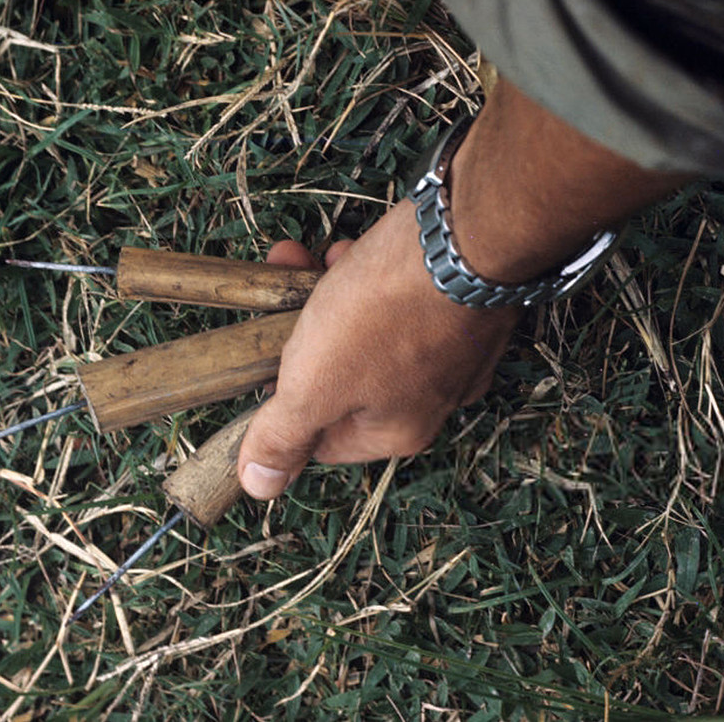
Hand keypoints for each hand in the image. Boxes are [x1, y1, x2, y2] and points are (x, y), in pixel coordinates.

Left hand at [235, 201, 520, 499]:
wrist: (464, 237)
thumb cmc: (385, 316)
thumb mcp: (314, 385)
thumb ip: (284, 436)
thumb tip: (258, 485)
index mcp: (398, 431)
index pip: (323, 442)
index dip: (283, 405)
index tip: (262, 362)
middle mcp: (432, 398)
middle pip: (342, 378)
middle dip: (300, 335)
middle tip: (276, 297)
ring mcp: (453, 348)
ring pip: (368, 331)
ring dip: (325, 296)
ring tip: (301, 259)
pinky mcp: (462, 300)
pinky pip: (401, 299)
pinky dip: (367, 276)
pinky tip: (349, 251)